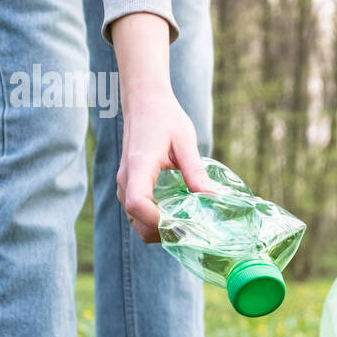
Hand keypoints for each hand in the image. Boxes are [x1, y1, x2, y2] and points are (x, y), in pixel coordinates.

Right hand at [110, 13, 215, 242]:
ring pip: (136, 222)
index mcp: (139, 168)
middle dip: (163, 232)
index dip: (156, 220)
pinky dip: (155, 222)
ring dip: (160, 230)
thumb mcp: (186, 141)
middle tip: (194, 231)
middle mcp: (127, 180)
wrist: (144, 104)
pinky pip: (138, 214)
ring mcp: (126, 185)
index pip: (137, 204)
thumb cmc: (165, 118)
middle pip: (137, 221)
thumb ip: (195, 170)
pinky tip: (178, 216)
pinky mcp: (131, 187)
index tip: (183, 223)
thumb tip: (211, 197)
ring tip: (189, 225)